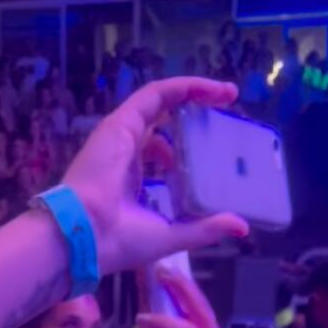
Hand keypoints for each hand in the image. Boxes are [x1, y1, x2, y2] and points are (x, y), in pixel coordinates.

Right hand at [63, 78, 247, 274]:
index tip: (215, 153)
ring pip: (162, 102)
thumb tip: (242, 227)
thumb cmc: (120, 240)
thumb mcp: (172, 235)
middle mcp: (126, 155)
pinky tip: (213, 89)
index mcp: (131, 181)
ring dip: (195, 93)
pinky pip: (157, 94)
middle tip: (227, 113)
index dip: (186, 151)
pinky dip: (185, 87)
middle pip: (163, 126)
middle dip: (194, 117)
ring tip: (227, 94)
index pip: (160, 156)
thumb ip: (204, 228)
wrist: (86, 235)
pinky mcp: (122, 121)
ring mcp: (122, 135)